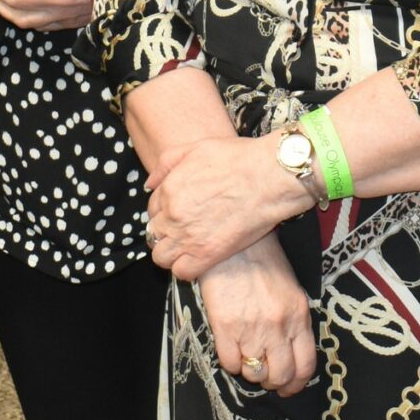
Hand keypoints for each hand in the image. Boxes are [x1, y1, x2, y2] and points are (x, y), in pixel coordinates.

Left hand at [148, 134, 310, 280]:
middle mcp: (174, 215)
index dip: (165, 211)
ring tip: (188, 246)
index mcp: (169, 190)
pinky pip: (182, 272)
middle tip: (185, 229)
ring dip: (171, 252)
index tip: (179, 212)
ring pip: (162, 257)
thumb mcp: (196, 147)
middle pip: (154, 234)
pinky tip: (198, 258)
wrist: (269, 178)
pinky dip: (186, 268)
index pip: (152, 209)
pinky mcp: (207, 255)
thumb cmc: (238, 159)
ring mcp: (189, 237)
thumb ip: (166, 164)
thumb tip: (150, 184)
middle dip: (166, 232)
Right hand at [194, 237, 315, 395]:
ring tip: (246, 357)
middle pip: (280, 375)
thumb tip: (289, 350)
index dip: (297, 384)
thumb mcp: (291, 290)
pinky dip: (231, 363)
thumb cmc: (262, 261)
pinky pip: (230, 363)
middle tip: (266, 376)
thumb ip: (294, 321)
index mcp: (299, 317)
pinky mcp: (225, 328)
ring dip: (251, 371)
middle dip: (273, 381)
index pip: (306, 365)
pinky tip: (231, 349)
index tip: (289, 388)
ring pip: (254, 373)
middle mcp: (278, 327)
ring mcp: (252, 329)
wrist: (233, 243)